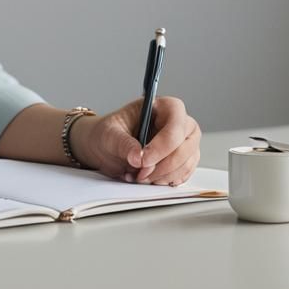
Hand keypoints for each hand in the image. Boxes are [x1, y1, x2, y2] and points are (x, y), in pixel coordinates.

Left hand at [70, 97, 200, 185]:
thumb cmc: (108, 133)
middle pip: (185, 146)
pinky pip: (182, 175)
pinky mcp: (182, 162)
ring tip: (139, 176)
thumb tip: (138, 157)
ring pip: (185, 164)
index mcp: (162, 106)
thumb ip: (124, 143)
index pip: (175, 124)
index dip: (163, 144)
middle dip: (162, 165)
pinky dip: (165, 181)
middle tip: (140, 173)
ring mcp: (183, 143)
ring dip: (162, 176)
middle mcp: (178, 123)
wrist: (103, 147)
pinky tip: (147, 178)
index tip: (144, 160)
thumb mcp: (109, 134)